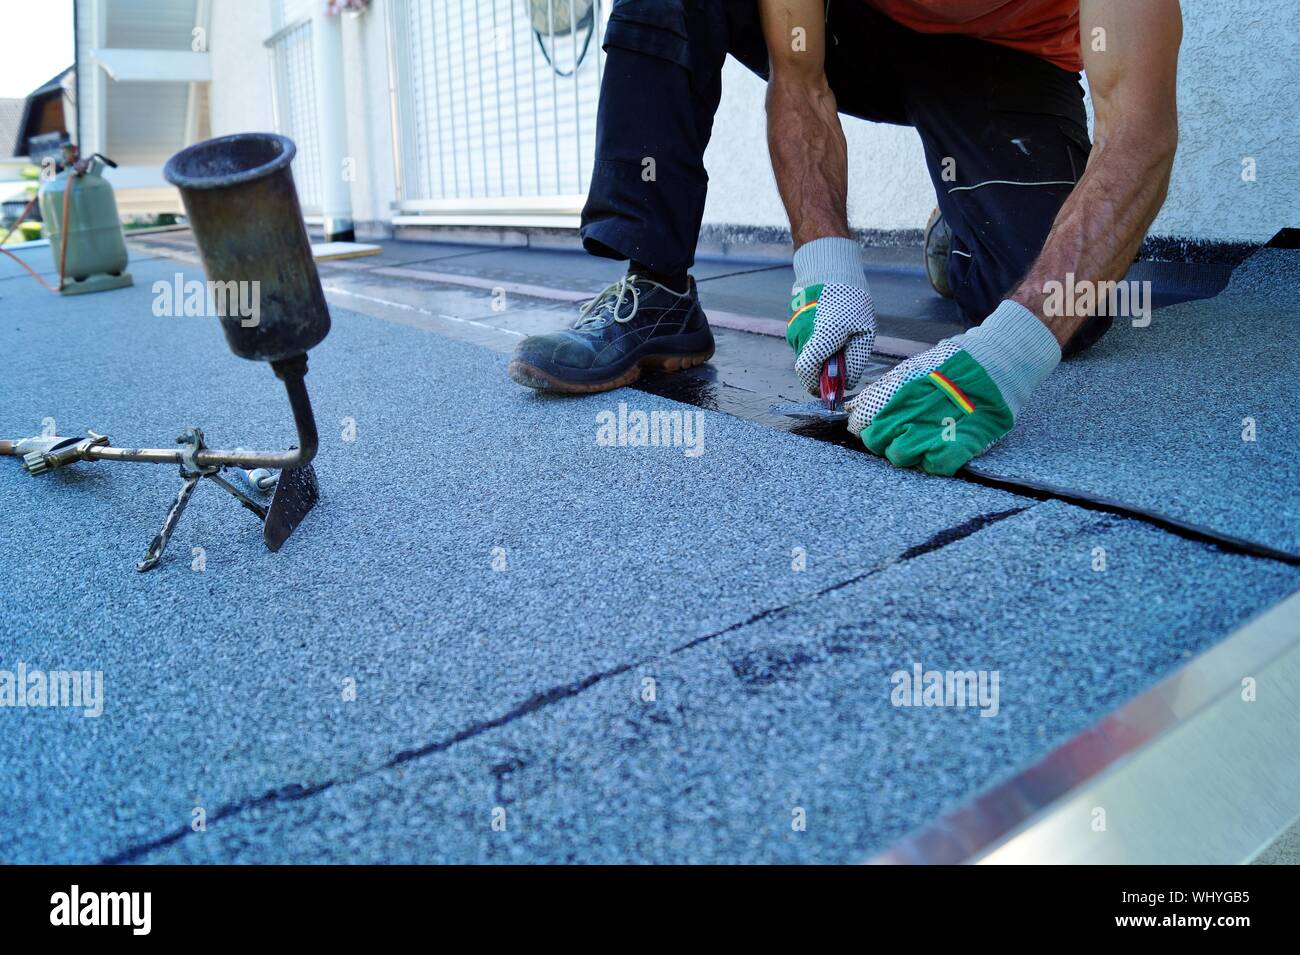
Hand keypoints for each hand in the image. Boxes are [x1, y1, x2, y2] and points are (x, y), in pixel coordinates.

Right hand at [786, 283, 875, 395]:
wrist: (830, 272)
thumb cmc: (852, 302)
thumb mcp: (865, 332)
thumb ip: (856, 361)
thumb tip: (848, 383)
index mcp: (820, 337)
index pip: (807, 373)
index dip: (816, 387)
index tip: (829, 392)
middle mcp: (802, 335)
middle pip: (806, 367)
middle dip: (821, 371)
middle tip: (840, 361)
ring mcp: (794, 329)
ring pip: (805, 356)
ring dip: (819, 356)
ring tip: (836, 338)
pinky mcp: (792, 325)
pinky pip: (803, 344)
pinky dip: (814, 344)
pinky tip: (826, 329)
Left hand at [847, 301, 1059, 475]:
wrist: (998, 362)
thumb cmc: (956, 366)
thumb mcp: (915, 370)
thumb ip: (886, 390)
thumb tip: (858, 410)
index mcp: (899, 394)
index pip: (864, 425)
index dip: (869, 429)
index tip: (878, 429)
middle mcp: (911, 413)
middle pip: (877, 444)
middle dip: (885, 443)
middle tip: (901, 438)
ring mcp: (933, 430)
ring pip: (900, 457)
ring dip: (907, 454)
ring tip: (922, 445)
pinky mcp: (959, 444)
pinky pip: (934, 466)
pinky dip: (934, 462)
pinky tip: (939, 452)